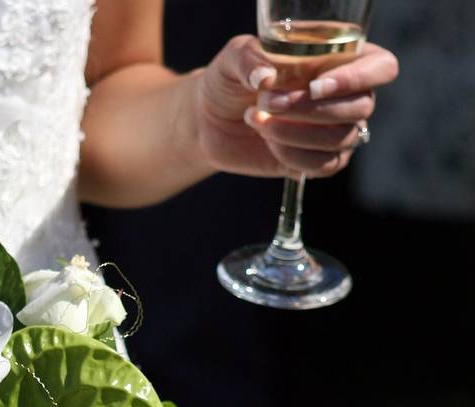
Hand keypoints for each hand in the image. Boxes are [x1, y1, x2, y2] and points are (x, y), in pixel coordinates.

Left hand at [195, 35, 398, 177]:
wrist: (209, 119)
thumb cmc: (229, 79)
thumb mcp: (233, 58)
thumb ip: (248, 59)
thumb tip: (266, 77)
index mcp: (339, 59)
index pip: (380, 67)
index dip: (356, 78)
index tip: (314, 87)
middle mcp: (345, 95)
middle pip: (361, 107)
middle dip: (309, 109)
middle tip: (265, 102)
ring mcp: (335, 130)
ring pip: (343, 138)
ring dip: (295, 133)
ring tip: (256, 120)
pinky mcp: (317, 159)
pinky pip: (325, 165)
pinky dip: (292, 156)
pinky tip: (267, 142)